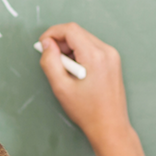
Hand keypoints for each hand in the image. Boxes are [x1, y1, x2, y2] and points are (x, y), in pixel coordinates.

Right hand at [36, 23, 130, 147]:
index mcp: (95, 56)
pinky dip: (80, 53)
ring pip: (84, 39)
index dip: (52, 33)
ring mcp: (112, 56)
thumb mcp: (61, 87)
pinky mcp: (113, 61)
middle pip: (77, 33)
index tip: (42, 45)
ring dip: (70, 49)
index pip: (70, 30)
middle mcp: (107, 51)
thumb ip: (50, 62)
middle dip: (60, 42)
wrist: (110, 126)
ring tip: (65, 70)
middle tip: (51, 60)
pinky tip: (76, 71)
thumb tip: (46, 44)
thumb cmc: (87, 111)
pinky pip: (92, 47)